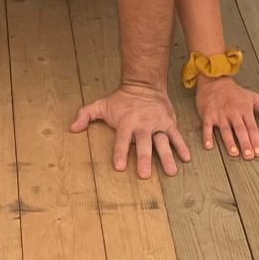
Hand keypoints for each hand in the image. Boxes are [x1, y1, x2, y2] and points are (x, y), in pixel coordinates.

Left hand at [72, 83, 190, 179]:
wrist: (144, 84)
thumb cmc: (121, 99)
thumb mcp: (101, 105)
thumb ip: (85, 115)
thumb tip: (72, 128)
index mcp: (126, 122)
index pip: (122, 139)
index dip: (120, 152)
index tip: (120, 167)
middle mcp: (142, 124)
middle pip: (143, 143)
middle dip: (145, 158)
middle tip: (145, 175)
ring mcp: (157, 123)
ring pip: (162, 141)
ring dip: (166, 157)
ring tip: (171, 172)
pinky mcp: (168, 122)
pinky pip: (176, 136)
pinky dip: (182, 146)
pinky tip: (186, 159)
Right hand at [194, 75, 258, 160]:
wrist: (215, 80)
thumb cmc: (236, 92)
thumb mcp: (254, 98)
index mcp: (245, 109)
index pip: (252, 127)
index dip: (255, 140)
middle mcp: (233, 112)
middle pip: (240, 129)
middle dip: (245, 143)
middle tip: (248, 156)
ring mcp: (220, 114)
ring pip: (225, 129)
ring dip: (229, 141)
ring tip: (234, 153)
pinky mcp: (208, 114)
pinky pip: (207, 126)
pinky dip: (207, 136)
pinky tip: (208, 146)